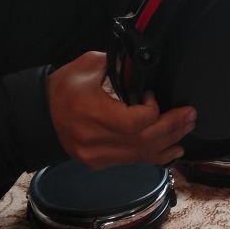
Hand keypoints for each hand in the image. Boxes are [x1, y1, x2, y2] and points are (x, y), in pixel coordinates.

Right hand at [47, 52, 196, 168]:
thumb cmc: (62, 89)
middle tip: (191, 115)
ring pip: (142, 155)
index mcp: (92, 113)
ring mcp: (98, 156)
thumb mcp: (86, 66)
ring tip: (187, 129)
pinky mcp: (100, 164)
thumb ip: (115, 64)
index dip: (152, 110)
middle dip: (172, 127)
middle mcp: (97, 140)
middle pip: (144, 140)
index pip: (135, 122)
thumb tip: (140, 65)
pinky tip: (174, 150)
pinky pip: (134, 162)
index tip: (152, 96)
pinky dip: (157, 156)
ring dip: (170, 142)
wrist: (39, 116)